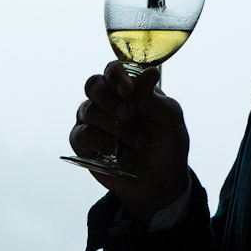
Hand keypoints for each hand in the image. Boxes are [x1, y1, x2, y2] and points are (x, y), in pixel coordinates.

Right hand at [69, 61, 190, 222]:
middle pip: (93, 85)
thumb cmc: (166, 144)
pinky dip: (100, 141)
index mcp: (127, 89)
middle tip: (129, 115)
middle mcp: (105, 101)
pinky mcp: (82, 144)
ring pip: (88, 111)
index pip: (112, 70)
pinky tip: (116, 151)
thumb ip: (153, 97)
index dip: (115, 76)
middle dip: (110, 99)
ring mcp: (91, 122)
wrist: (160, 179)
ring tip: (137, 141)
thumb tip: (149, 72)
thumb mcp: (169, 118)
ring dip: (114, 126)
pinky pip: (81, 134)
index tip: (128, 90)